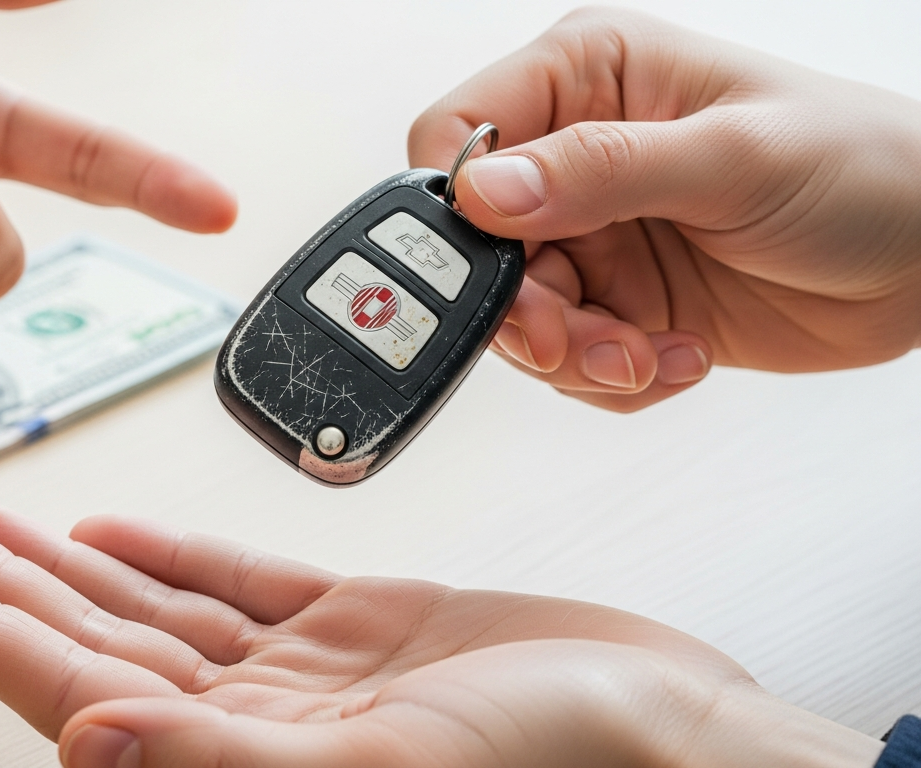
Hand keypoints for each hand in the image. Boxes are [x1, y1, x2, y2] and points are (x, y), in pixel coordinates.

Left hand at [0, 506, 880, 767]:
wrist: (671, 735)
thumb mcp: (382, 766)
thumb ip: (223, 759)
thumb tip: (84, 741)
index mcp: (244, 766)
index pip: (75, 690)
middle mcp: (258, 724)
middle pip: (94, 641)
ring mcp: (303, 676)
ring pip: (152, 607)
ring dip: (66, 563)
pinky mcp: (358, 630)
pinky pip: (238, 585)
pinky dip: (172, 556)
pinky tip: (111, 536)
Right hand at [409, 8, 920, 411]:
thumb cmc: (864, 169)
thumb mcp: (734, 157)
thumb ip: (603, 170)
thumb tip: (486, 192)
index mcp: (588, 79)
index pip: (457, 135)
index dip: (459, 211)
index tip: (513, 267)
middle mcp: (576, 154)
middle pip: (475, 248)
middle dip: (527, 311)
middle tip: (584, 340)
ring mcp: (594, 231)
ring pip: (517, 316)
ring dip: (577, 354)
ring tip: (650, 353)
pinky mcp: (618, 299)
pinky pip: (567, 358)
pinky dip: (612, 376)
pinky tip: (679, 355)